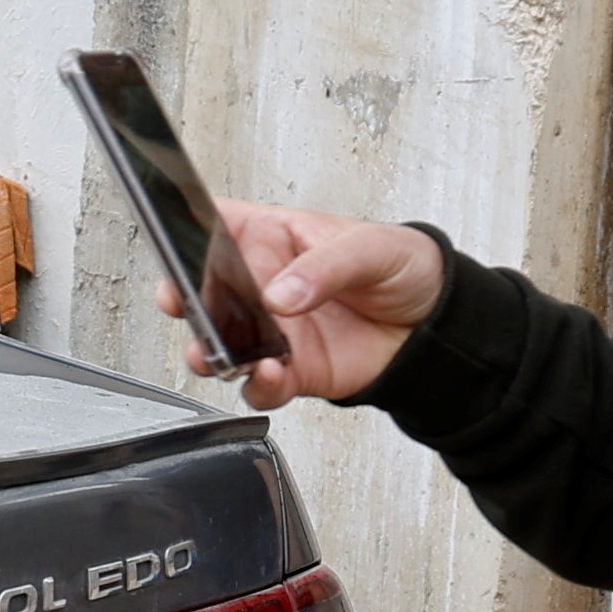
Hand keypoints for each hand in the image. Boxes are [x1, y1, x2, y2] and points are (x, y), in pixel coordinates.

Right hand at [151, 204, 445, 407]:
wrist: (437, 324)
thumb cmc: (404, 266)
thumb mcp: (371, 247)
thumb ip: (324, 266)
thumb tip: (281, 293)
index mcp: (273, 237)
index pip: (217, 225)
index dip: (187, 229)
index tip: (174, 238)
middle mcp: (262, 285)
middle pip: (204, 290)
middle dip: (183, 298)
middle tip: (181, 301)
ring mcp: (273, 331)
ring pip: (220, 344)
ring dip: (208, 350)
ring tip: (215, 351)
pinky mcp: (292, 371)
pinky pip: (260, 386)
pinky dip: (257, 385)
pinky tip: (268, 373)